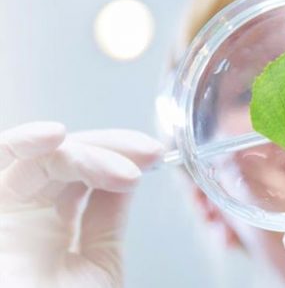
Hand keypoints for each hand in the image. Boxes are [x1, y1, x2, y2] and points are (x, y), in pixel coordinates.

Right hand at [0, 122, 162, 287]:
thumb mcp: (98, 264)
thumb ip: (106, 218)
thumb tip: (127, 177)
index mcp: (55, 233)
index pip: (86, 176)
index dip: (119, 156)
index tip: (153, 155)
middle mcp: (28, 219)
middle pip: (66, 159)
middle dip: (111, 148)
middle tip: (147, 155)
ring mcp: (6, 215)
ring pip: (38, 157)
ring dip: (83, 150)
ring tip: (122, 166)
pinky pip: (1, 161)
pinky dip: (24, 143)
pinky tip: (55, 137)